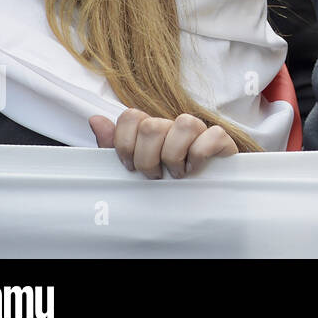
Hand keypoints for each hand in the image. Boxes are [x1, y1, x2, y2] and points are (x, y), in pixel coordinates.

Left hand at [89, 109, 237, 178]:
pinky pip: (211, 135)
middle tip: (154, 175)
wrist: (202, 201)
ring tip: (176, 174)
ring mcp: (199, 130)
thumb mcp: (135, 167)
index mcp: (151, 129)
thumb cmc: (165, 182)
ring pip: (184, 123)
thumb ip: (114, 145)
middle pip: (152, 125)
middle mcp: (173, 124)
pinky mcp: (221, 139)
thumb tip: (95, 120)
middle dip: (148, 157)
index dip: (125, 144)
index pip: (131, 116)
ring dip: (174, 155)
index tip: (130, 167)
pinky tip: (194, 169)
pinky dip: (199, 155)